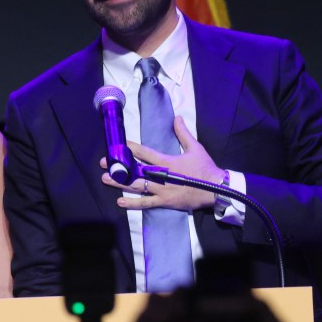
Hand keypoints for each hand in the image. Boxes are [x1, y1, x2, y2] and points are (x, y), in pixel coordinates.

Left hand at [100, 116, 224, 211]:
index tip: (118, 145)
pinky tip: (119, 201)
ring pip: (136, 186)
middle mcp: (161, 175)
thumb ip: (183, 133)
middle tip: (104, 163)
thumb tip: (177, 117)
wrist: (216, 189)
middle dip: (119, 166)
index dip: (130, 148)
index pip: (144, 152)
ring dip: (120, 183)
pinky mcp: (165, 202)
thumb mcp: (195, 148)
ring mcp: (162, 190)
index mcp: (167, 161)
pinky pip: (146, 204)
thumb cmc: (205, 168)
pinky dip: (132, 204)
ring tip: (105, 179)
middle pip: (135, 170)